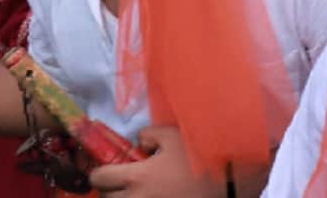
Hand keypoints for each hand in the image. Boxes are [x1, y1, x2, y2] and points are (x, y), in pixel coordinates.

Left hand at [86, 126, 208, 196]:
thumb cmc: (200, 158)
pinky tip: (154, 196)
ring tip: (138, 191)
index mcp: (137, 177)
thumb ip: (149, 135)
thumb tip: (139, 144)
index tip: (107, 170)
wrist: (227, 184)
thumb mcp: (174, 136)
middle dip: (111, 190)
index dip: (100, 173)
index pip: (100, 178)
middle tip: (122, 183)